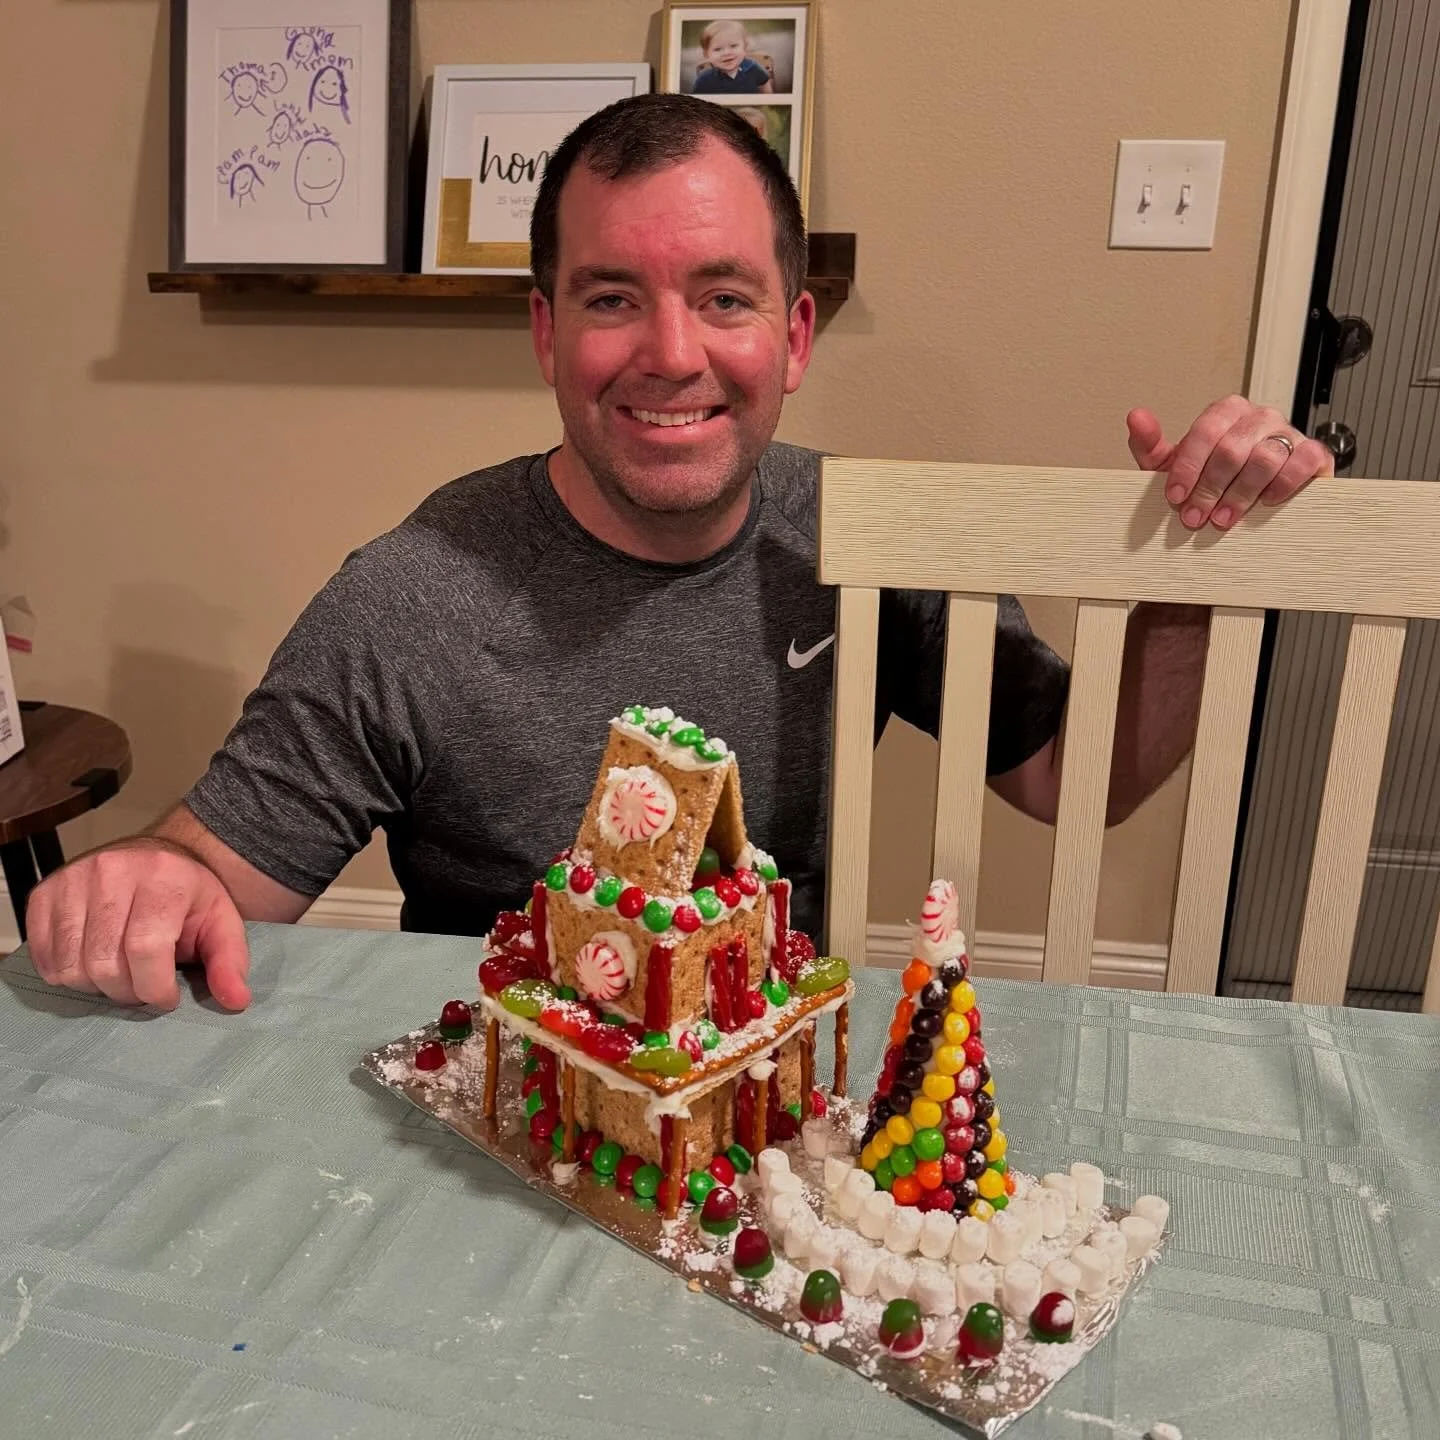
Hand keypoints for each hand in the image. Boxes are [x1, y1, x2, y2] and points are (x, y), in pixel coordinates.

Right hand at [25, 840, 251, 1010]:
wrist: (158, 859)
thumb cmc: (189, 898)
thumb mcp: (221, 924)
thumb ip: (229, 962)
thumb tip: (236, 1001)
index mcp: (163, 876)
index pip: (145, 949)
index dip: (155, 988)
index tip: (167, 996)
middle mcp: (112, 870)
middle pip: (104, 963)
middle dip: (127, 992)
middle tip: (143, 986)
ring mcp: (72, 879)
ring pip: (70, 966)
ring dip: (96, 986)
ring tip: (120, 974)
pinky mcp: (44, 893)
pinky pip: (44, 958)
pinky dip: (67, 974)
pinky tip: (92, 963)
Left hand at [1126, 394, 1333, 530]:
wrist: (1253, 500)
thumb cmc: (1210, 479)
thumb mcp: (1172, 466)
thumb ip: (1151, 445)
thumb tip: (1136, 417)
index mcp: (1225, 413)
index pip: (1206, 431)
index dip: (1188, 467)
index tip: (1176, 497)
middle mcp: (1258, 417)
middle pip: (1232, 448)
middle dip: (1209, 488)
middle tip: (1196, 517)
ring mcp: (1288, 433)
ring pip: (1265, 458)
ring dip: (1241, 494)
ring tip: (1224, 518)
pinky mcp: (1314, 454)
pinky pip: (1303, 461)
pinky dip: (1284, 483)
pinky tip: (1267, 501)